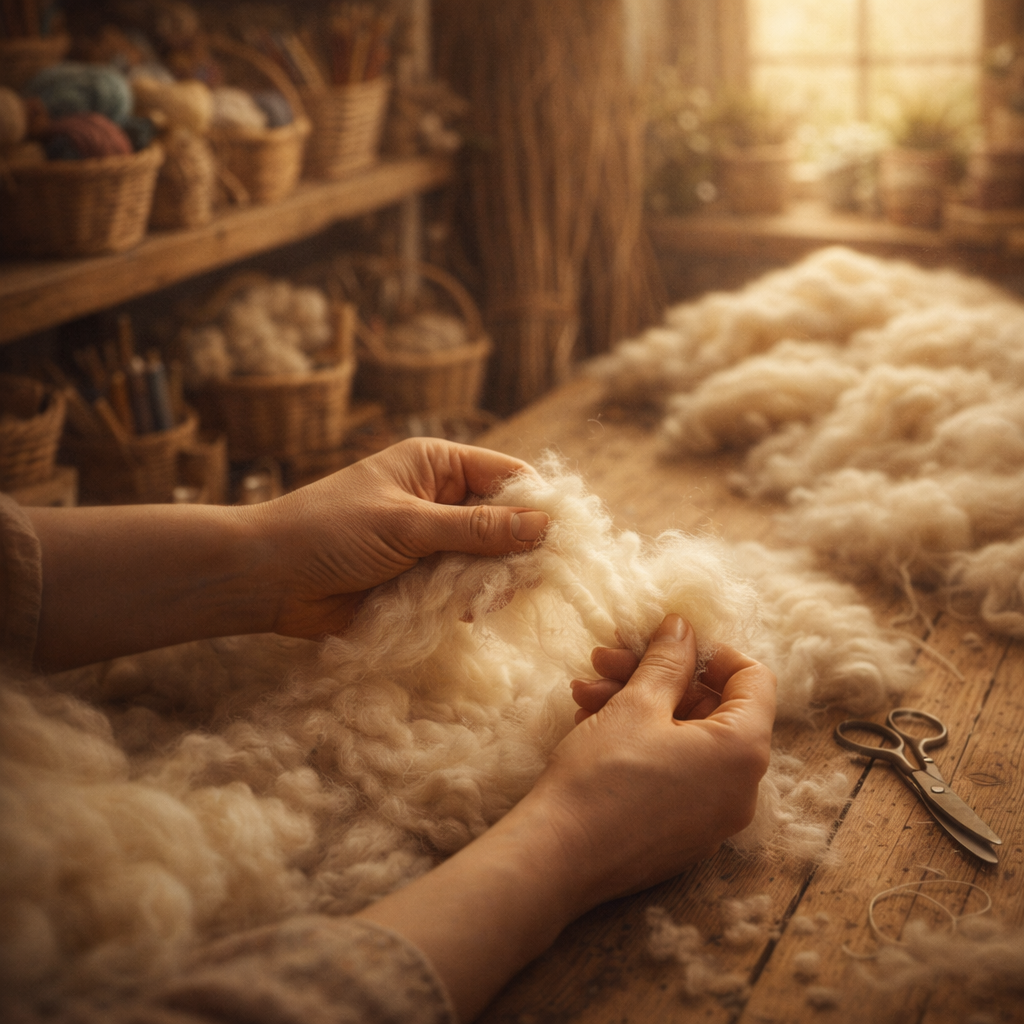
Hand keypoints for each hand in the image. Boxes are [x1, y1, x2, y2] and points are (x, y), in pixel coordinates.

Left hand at [248, 438, 548, 638]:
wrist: (268, 579)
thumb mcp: (408, 525)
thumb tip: (544, 526)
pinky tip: (469, 612)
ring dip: (494, 579)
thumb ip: (477, 529)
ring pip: (488, 558)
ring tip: (492, 597)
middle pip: (504, 520)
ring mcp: (431, 541)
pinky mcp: (420, 579)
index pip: (508, 476)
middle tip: (531, 577)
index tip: (562, 537)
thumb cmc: (331, 532)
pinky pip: (463, 587)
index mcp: (437, 465)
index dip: (538, 503)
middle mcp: (440, 499)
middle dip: (519, 548)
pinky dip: (471, 599)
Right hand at [521, 614, 775, 908]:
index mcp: (743, 751)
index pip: (754, 680)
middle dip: (658, 676)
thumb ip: (669, 660)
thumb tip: (684, 628)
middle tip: (606, 659)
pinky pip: (674, 772)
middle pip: (711, 708)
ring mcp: (712, 817)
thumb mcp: (637, 703)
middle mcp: (741, 789)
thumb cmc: (603, 775)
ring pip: (685, 739)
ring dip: (638, 705)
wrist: (558, 856)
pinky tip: (591, 723)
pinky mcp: (681, 834)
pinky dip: (641, 742)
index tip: (667, 642)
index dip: (711, 651)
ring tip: (584, 692)